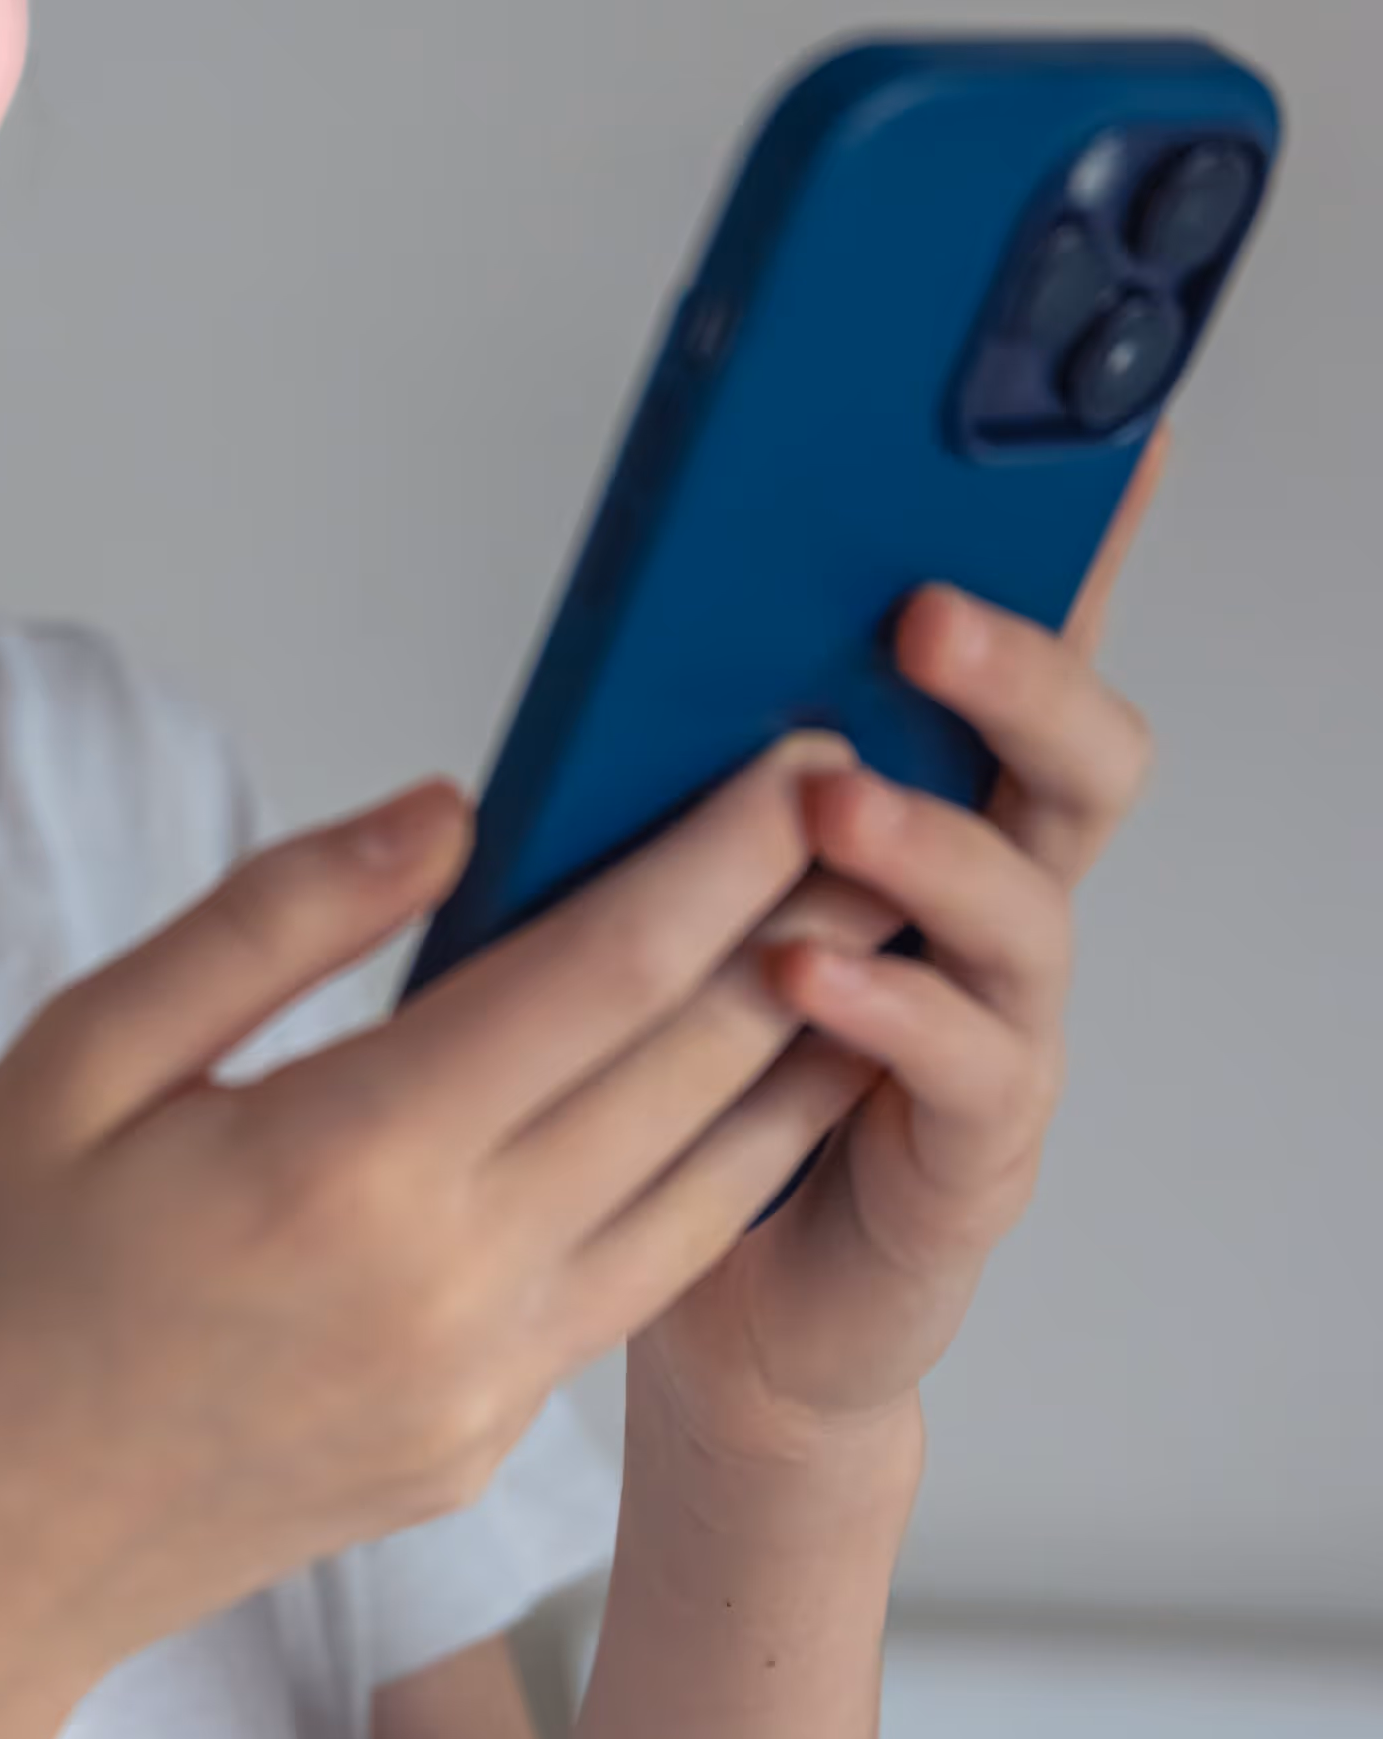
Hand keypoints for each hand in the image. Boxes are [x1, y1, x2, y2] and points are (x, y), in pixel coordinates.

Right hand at [0, 722, 933, 1716]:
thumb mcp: (72, 1061)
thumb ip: (273, 924)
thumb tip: (450, 808)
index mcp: (341, 1167)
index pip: (600, 972)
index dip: (720, 854)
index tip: (799, 756)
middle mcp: (448, 1289)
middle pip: (689, 1074)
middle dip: (799, 927)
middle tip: (873, 815)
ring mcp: (478, 1387)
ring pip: (703, 1192)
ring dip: (799, 1059)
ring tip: (866, 940)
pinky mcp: (477, 1447)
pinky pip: (634, 1281)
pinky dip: (712, 1173)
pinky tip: (741, 1093)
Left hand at [632, 420, 1171, 1482]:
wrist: (719, 1307)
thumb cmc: (687, 1076)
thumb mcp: (674, 884)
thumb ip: (689, 770)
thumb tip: (636, 616)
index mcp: (936, 814)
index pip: (1021, 653)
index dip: (1079, 545)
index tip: (1102, 431)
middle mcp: (992, 910)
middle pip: (1076, 761)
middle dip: (1020, 671)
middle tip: (925, 614)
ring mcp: (999, 1029)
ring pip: (1027, 908)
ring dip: (933, 842)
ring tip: (832, 800)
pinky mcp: (970, 1152)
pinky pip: (967, 1067)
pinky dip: (887, 1012)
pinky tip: (807, 972)